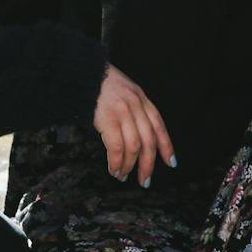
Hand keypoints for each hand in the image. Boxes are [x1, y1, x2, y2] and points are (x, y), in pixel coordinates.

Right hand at [93, 65, 174, 185]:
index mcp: (141, 98)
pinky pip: (117, 147)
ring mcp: (122, 112)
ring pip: (134, 147)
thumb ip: (133, 109)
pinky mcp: (108, 119)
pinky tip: (114, 168)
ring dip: (129, 166)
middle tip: (145, 180)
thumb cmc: (98, 83)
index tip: (170, 162)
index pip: (159, 126)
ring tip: (123, 175)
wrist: (81, 71)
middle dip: (148, 164)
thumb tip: (137, 138)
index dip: (166, 146)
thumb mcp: (123, 90)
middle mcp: (135, 105)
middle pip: (148, 141)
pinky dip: (116, 162)